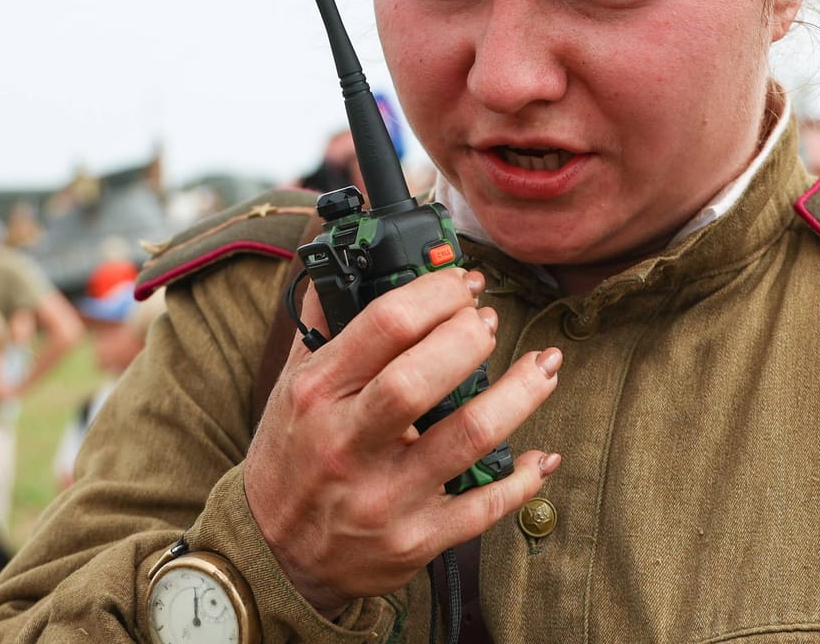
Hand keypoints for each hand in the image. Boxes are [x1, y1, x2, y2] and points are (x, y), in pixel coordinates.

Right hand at [242, 267, 561, 617]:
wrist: (273, 558)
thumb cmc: (289, 460)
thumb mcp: (290, 387)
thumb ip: (324, 324)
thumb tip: (349, 260)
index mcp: (317, 395)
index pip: (384, 325)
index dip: (436, 293)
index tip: (463, 283)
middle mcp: (348, 444)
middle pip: (423, 377)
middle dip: (471, 337)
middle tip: (489, 321)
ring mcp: (384, 496)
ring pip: (469, 435)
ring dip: (521, 393)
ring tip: (545, 365)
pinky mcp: (415, 540)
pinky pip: (485, 506)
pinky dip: (524, 477)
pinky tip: (540, 454)